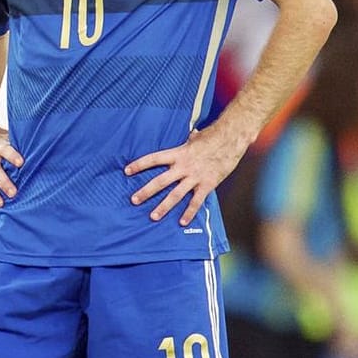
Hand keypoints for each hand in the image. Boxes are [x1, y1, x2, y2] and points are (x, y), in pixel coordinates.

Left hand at [126, 125, 248, 225]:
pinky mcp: (207, 184)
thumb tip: (191, 135)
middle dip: (145, 192)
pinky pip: (196, 201)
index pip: (153, 159)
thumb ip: (189, 140)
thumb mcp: (196, 137)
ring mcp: (195, 177)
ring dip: (163, 207)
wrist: (231, 138)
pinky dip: (189, 212)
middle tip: (133, 200)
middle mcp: (183, 167)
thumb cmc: (213, 136)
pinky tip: (181, 222)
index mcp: (178, 153)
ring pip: (175, 195)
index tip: (126, 171)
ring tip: (152, 217)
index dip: (139, 165)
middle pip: (160, 181)